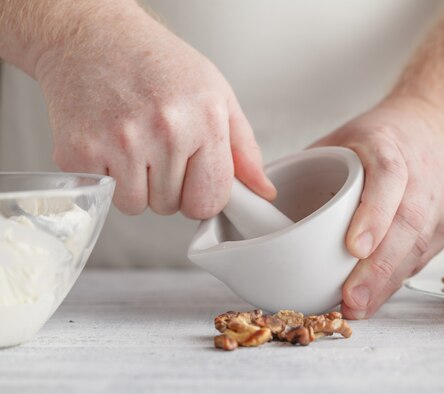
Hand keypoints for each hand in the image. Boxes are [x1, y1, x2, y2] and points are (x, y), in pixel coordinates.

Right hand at [34, 3, 274, 217]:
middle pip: (172, 207)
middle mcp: (165, 132)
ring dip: (135, 185)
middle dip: (167, 186)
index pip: (210, 201)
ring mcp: (120, 143)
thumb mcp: (216, 95)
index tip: (193, 176)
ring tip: (133, 143)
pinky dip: (106, 176)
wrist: (92, 35)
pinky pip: (104, 194)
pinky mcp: (79, 151)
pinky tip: (109, 141)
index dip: (201, 193)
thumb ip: (244, 149)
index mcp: (204, 120)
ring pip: (136, 206)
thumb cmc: (156, 62)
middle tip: (157, 147)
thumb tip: (263, 190)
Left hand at [312, 97, 443, 318]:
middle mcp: (419, 176)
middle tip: (351, 299)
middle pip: (407, 223)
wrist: (437, 129)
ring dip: (386, 283)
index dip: (374, 213)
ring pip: (417, 248)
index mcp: (388, 146)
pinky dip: (395, 281)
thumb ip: (306, 167)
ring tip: (357, 307)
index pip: (389, 177)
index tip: (353, 248)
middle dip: (379, 267)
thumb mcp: (341, 139)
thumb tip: (253, 203)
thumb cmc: (380, 138)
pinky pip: (420, 259)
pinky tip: (373, 298)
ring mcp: (437, 203)